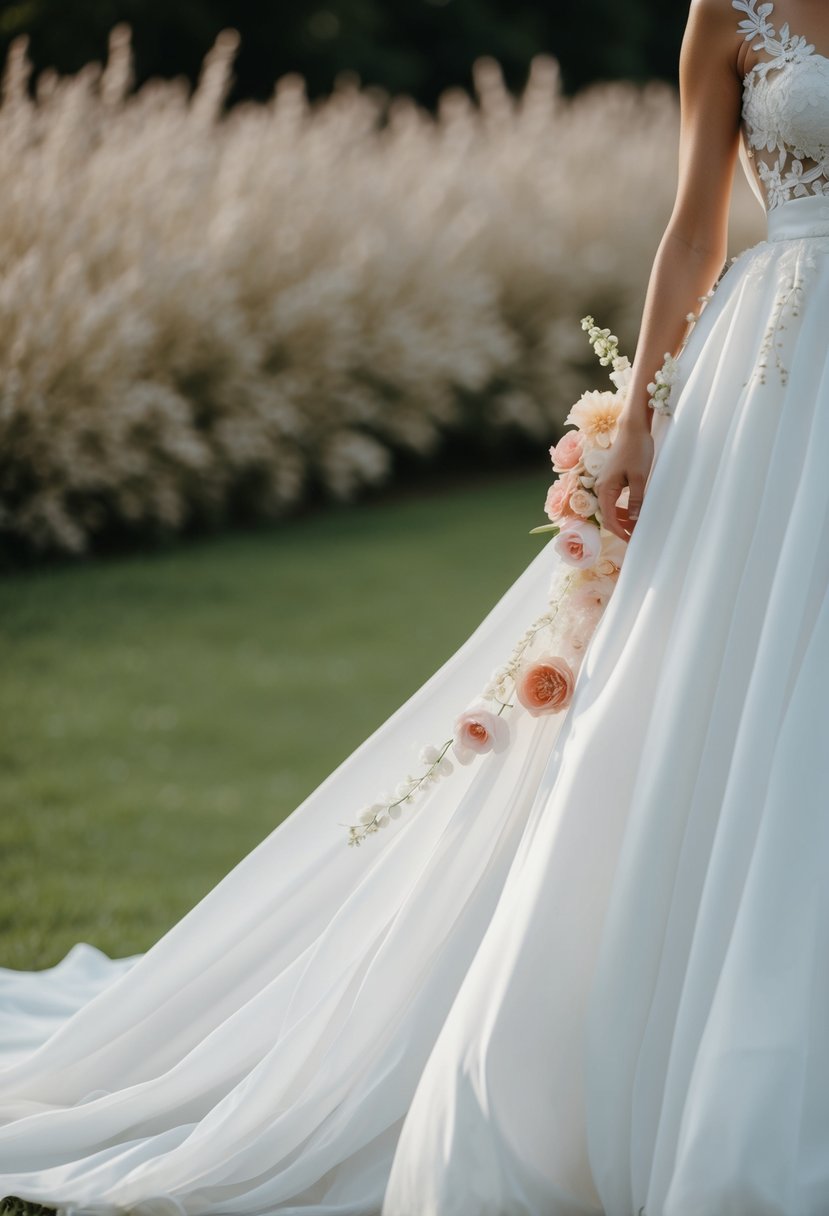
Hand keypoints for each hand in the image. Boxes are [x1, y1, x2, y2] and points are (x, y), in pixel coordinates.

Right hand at [595, 423, 653, 541]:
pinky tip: (633, 512)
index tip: (632, 541)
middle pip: (607, 516)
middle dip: (621, 528)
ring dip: (622, 519)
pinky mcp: (611, 479)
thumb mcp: (639, 477)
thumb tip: (634, 521)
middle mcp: (601, 487)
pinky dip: (622, 509)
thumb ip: (635, 500)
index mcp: (605, 488)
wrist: (633, 429)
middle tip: (637, 536)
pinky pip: (613, 500)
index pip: (609, 519)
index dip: (620, 532)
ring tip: (637, 525)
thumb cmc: (636, 450)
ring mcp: (605, 483)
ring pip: (610, 509)